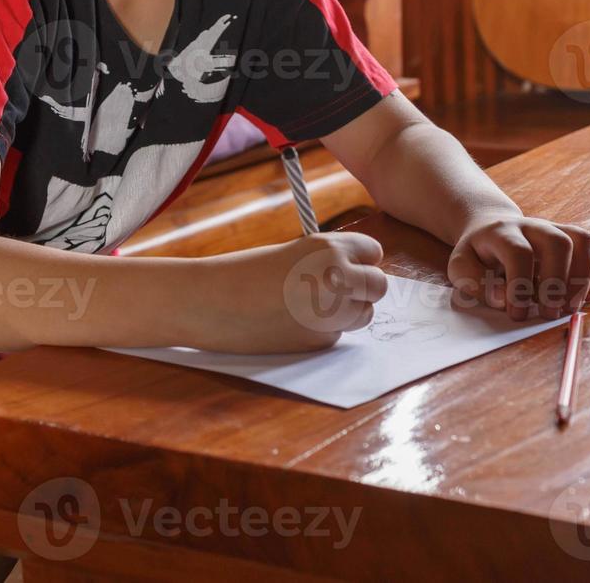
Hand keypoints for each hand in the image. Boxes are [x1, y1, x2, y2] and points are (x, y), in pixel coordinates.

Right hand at [202, 232, 387, 352]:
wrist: (211, 302)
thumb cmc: (246, 273)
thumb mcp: (295, 254)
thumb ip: (329, 262)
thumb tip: (361, 278)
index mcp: (330, 248)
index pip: (374, 253)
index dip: (361, 261)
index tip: (347, 266)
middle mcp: (338, 278)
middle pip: (379, 286)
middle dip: (363, 290)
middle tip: (336, 291)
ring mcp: (332, 312)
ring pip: (364, 314)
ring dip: (347, 313)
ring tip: (309, 306)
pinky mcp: (319, 341)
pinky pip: (337, 335)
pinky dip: (322, 331)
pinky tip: (290, 324)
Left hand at [448, 215, 589, 320]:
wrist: (491, 229)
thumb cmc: (478, 256)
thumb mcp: (461, 267)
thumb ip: (474, 283)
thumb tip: (502, 298)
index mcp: (503, 232)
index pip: (519, 253)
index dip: (520, 286)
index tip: (517, 314)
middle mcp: (534, 226)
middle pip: (558, 243)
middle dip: (557, 283)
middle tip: (548, 313)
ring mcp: (557, 229)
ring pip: (584, 241)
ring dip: (583, 278)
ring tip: (570, 307)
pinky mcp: (574, 239)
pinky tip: (588, 296)